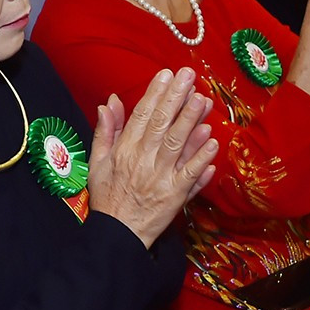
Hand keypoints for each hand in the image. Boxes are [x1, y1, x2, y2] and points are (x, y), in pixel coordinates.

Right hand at [85, 68, 218, 246]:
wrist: (118, 234)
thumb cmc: (108, 196)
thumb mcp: (97, 161)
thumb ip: (105, 130)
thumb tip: (110, 102)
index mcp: (124, 150)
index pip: (141, 115)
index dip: (154, 94)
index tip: (166, 75)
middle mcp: (143, 159)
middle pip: (162, 123)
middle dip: (176, 97)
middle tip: (189, 75)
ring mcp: (160, 177)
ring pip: (178, 143)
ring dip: (191, 120)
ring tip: (203, 99)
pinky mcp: (175, 195)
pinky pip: (190, 173)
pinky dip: (201, 157)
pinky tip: (212, 140)